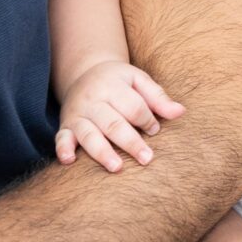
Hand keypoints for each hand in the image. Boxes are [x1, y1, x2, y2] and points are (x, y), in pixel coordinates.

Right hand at [55, 60, 182, 172]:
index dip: (147, 120)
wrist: (85, 73)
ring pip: (89, 134)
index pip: (133, 106)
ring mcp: (77, 114)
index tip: (155, 130)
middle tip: (147, 158)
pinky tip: (69, 161)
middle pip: (113, 123)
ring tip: (117, 167)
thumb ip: (158, 97)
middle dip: (130, 142)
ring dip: (102, 152)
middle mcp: (93, 100)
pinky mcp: (66, 126)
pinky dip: (63, 149)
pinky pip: (61, 138)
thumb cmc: (118, 81)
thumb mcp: (138, 80)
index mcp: (112, 85)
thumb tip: (180, 112)